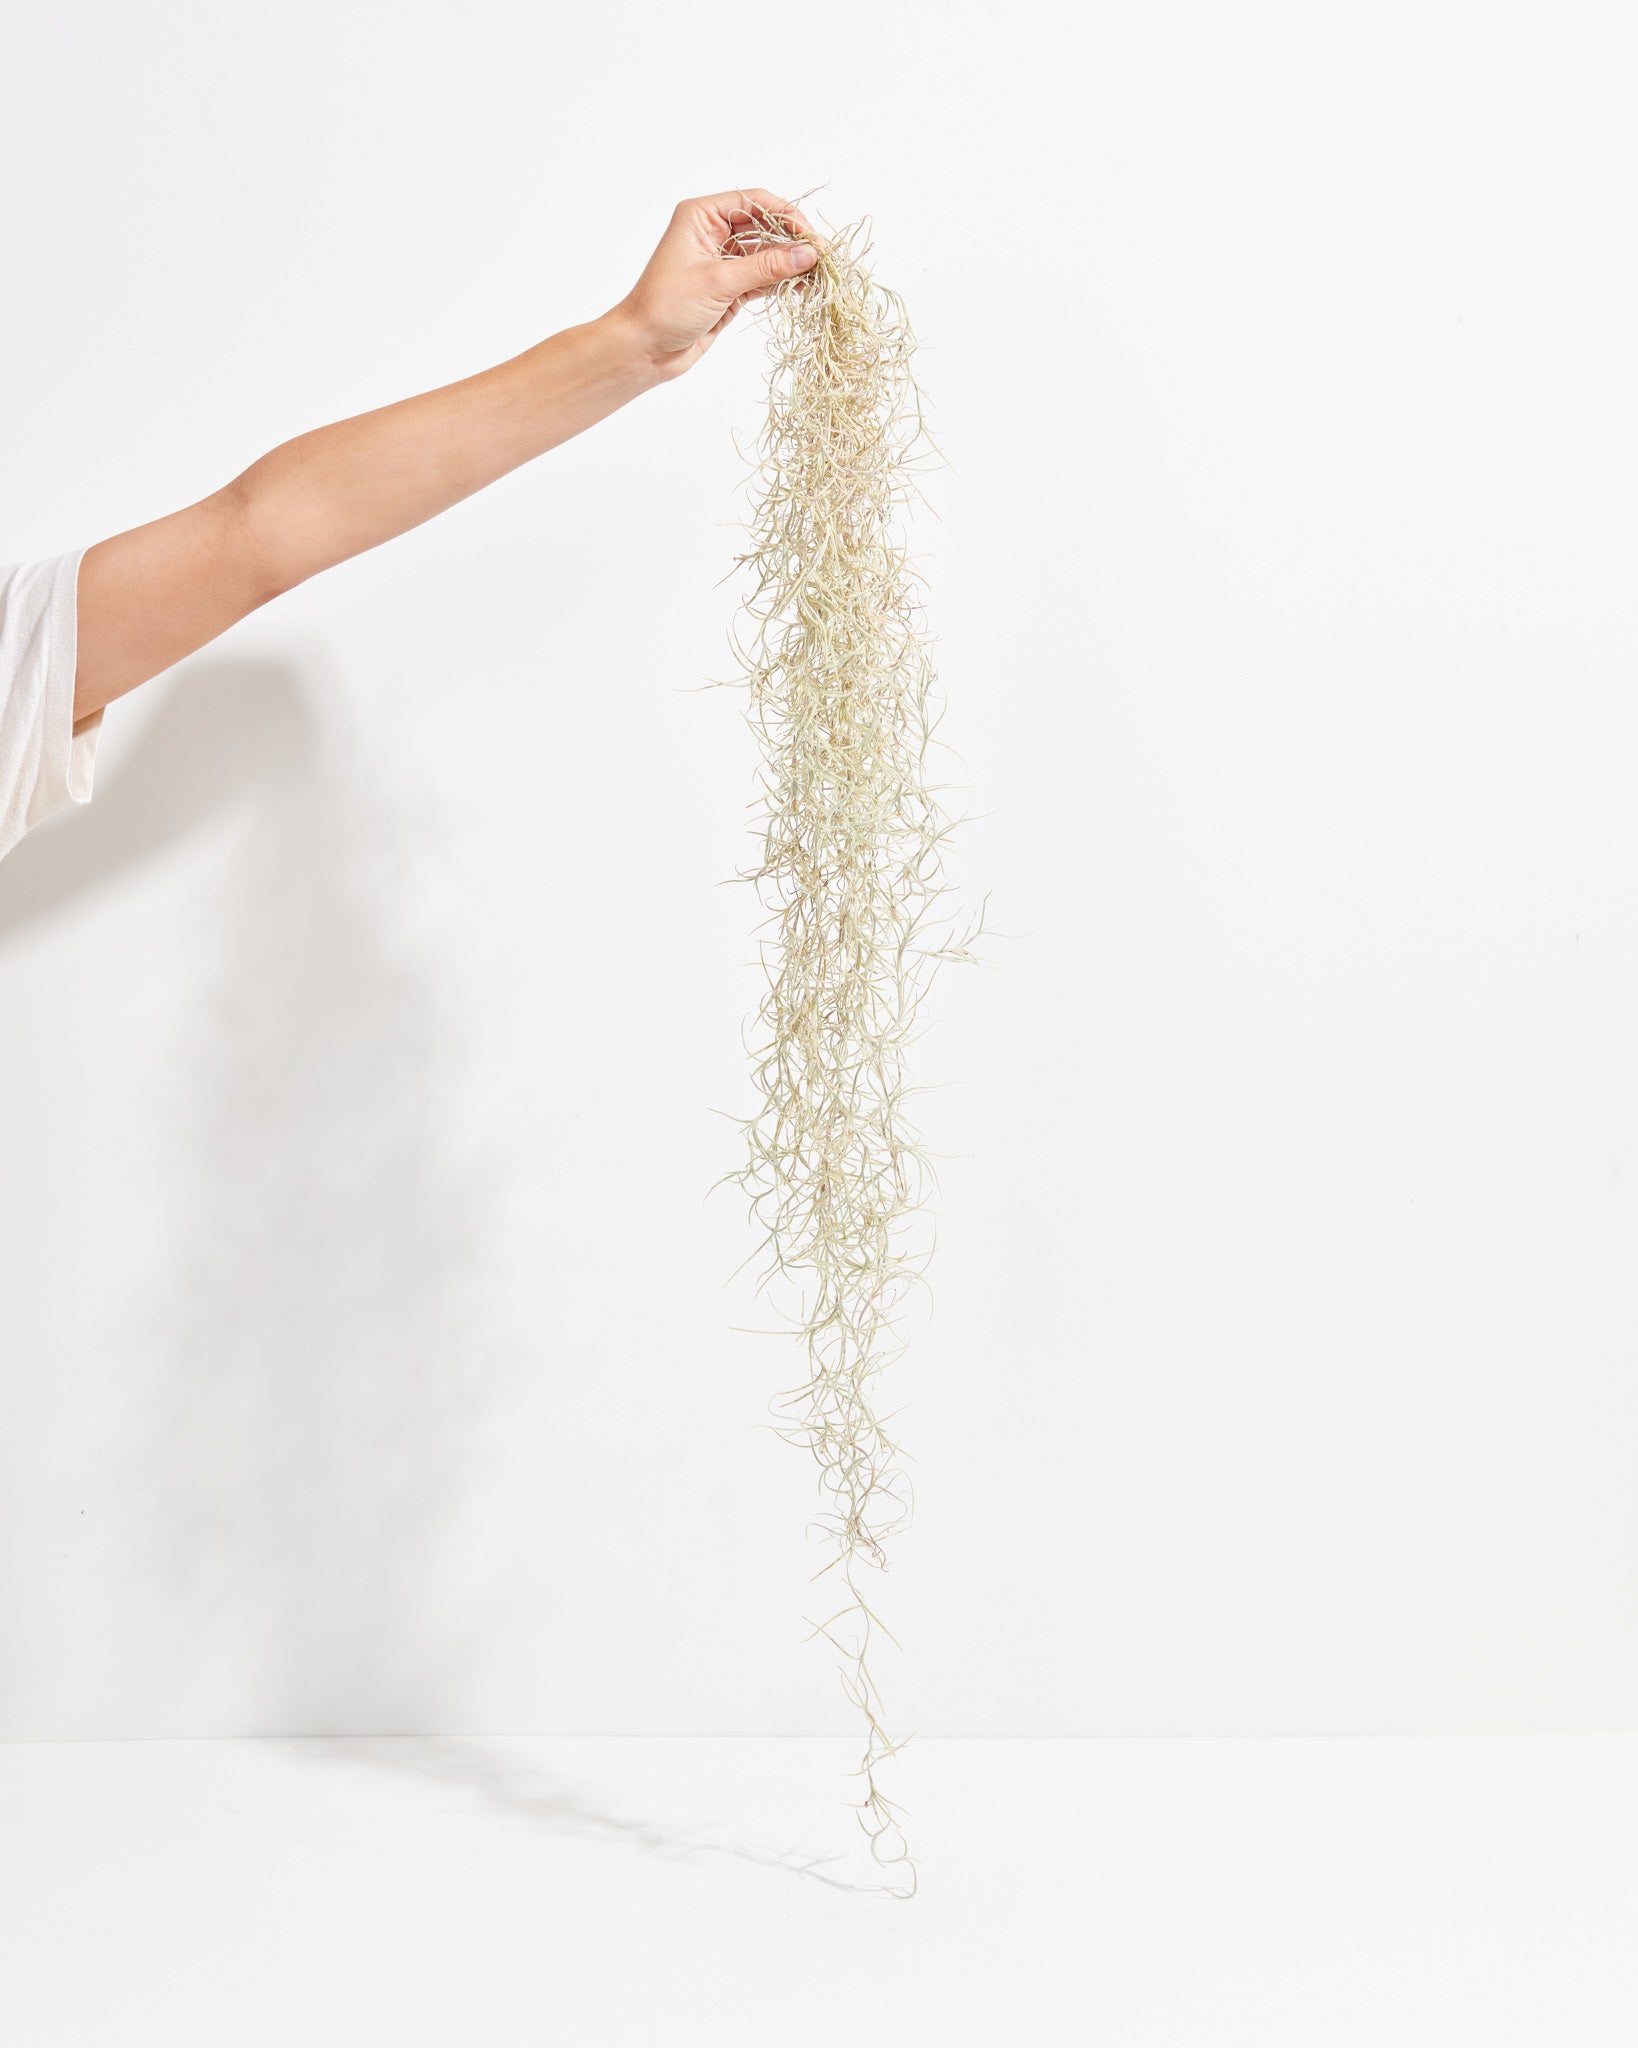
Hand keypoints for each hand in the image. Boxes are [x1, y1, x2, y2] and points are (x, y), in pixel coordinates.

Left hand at [610, 189, 816, 380]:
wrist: (644, 349)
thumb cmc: (667, 306)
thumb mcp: (719, 281)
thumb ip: (765, 266)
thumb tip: (808, 253)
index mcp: (702, 216)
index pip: (753, 202)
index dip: (785, 215)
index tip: (811, 236)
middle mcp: (713, 233)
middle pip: (764, 226)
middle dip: (792, 240)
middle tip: (821, 258)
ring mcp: (722, 261)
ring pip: (765, 254)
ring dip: (790, 264)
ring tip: (816, 277)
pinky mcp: (729, 288)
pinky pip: (762, 278)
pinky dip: (780, 282)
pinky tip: (800, 289)